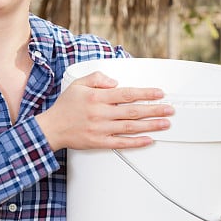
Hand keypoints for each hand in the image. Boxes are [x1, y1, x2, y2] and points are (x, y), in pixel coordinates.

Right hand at [36, 71, 172, 150]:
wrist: (51, 128)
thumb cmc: (65, 107)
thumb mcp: (77, 84)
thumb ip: (96, 78)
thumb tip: (115, 81)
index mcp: (96, 97)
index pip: (126, 93)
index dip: (145, 93)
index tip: (159, 93)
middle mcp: (100, 113)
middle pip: (133, 111)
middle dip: (154, 110)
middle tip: (169, 109)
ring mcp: (100, 129)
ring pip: (130, 127)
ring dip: (150, 125)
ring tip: (165, 123)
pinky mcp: (99, 142)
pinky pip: (121, 143)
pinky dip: (136, 142)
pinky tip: (148, 140)